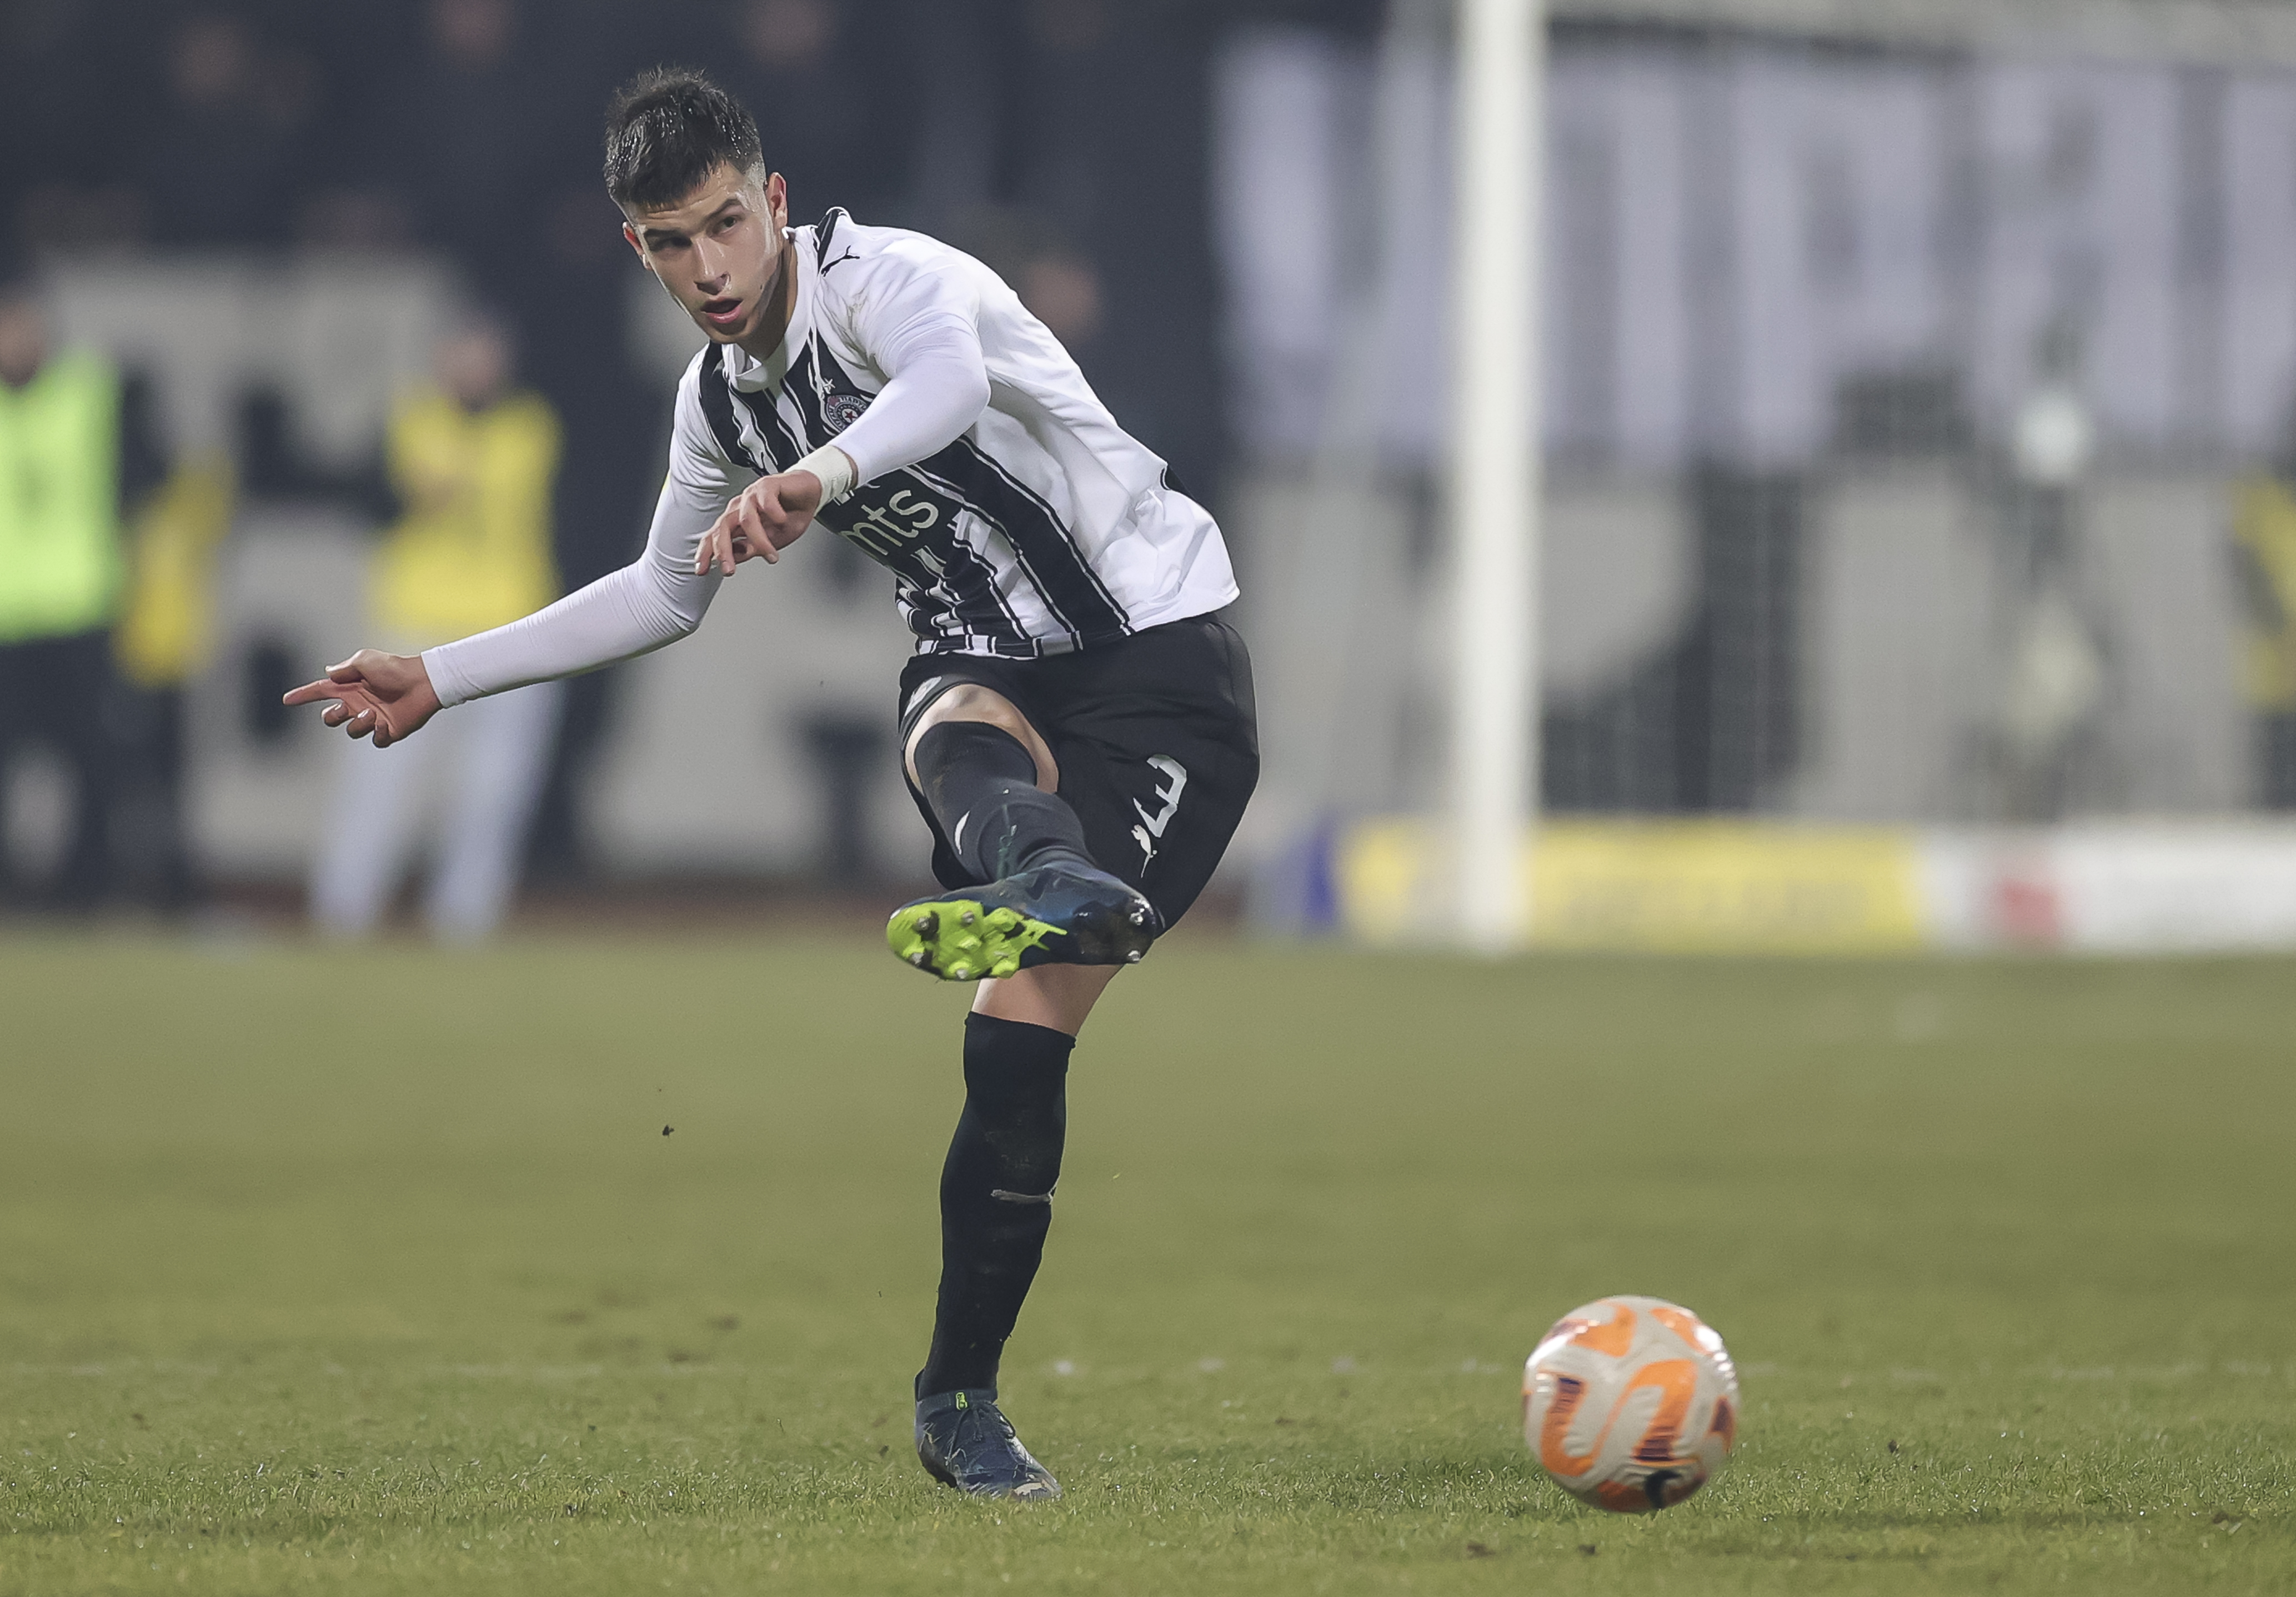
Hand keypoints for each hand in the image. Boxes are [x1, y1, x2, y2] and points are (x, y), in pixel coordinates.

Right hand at [282, 650, 442, 747]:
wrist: (423, 682)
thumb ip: (345, 669)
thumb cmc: (395, 668)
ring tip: (372, 714)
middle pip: (330, 718)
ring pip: (352, 732)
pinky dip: (377, 736)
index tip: (287, 700)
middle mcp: (359, 704)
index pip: (321, 691)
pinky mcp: (389, 730)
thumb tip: (329, 674)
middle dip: (332, 717)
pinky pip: (375, 742)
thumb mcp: (366, 661)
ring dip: (357, 725)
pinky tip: (384, 726)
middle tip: (346, 709)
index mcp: (350, 687)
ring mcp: (373, 718)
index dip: (303, 695)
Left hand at [694, 462, 836, 574]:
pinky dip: (773, 513)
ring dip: (759, 540)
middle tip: (729, 570)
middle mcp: (740, 507)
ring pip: (746, 519)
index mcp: (737, 520)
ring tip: (772, 555)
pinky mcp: (768, 485)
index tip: (701, 570)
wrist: (811, 492)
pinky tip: (782, 520)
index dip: (706, 553)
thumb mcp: (772, 540)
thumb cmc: (791, 514)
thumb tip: (735, 558)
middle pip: (723, 528)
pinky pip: (765, 501)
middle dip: (723, 551)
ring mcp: (752, 495)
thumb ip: (752, 548)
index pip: (715, 536)